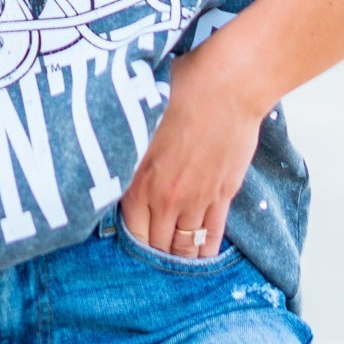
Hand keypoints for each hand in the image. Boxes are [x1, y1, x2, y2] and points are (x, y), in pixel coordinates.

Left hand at [118, 30, 267, 258]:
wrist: (227, 86)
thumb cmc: (181, 89)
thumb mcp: (140, 118)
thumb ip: (129, 146)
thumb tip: (116, 153)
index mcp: (139, 178)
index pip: (131, 231)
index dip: (133, 240)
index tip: (135, 238)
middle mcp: (165, 197)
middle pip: (157, 245)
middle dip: (155, 252)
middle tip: (155, 251)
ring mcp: (196, 199)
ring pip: (184, 246)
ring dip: (180, 256)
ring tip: (177, 257)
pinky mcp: (223, 196)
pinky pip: (211, 236)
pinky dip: (206, 250)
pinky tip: (202, 254)